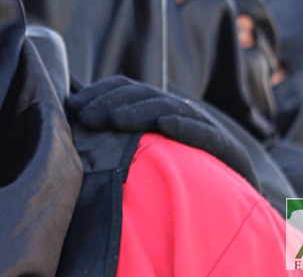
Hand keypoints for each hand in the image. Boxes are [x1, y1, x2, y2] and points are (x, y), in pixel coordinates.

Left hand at [68, 76, 257, 186]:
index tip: (76, 106)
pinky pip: (207, 134)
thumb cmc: (179, 183)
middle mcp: (183, 114)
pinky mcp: (231, 151)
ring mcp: (208, 130)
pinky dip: (187, 127)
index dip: (102, 92)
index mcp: (161, 111)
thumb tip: (70, 110)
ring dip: (142, 111)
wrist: (232, 213)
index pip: (128, 88)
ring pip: (172, 109)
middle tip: (87, 117)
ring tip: (117, 120)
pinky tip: (167, 126)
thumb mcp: (142, 156)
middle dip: (113, 102)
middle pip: (146, 95)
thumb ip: (112, 134)